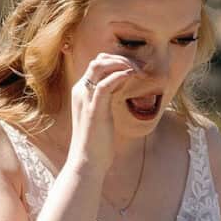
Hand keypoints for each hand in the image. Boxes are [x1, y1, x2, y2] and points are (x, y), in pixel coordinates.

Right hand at [69, 54, 141, 173]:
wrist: (87, 161)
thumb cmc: (97, 140)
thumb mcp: (103, 111)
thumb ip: (109, 94)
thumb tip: (122, 79)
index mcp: (81, 91)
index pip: (97, 63)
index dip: (117, 61)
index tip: (135, 67)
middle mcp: (80, 91)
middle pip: (98, 60)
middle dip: (121, 58)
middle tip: (140, 67)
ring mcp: (86, 99)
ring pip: (100, 66)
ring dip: (122, 63)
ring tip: (138, 70)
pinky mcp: (94, 109)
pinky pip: (105, 84)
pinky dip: (120, 75)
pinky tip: (132, 76)